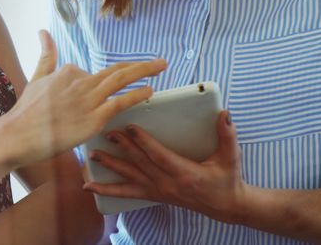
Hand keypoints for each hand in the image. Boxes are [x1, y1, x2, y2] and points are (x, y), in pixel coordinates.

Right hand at [0, 30, 167, 167]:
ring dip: (144, 72)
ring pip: (121, 81)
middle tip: (161, 62)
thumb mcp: (36, 78)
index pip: (93, 74)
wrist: (17, 135)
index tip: (110, 91)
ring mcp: (87, 100)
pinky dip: (136, 95)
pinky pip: (120, 103)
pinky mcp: (93, 119)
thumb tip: (43, 31)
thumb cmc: (25, 111)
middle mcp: (80, 81)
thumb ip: (46, 55)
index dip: (102, 84)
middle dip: (141, 65)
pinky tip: (149, 90)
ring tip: (162, 67)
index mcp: (68, 72)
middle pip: (117, 70)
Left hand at [83, 110, 249, 224]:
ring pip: (130, 178)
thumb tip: (224, 114)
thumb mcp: (231, 157)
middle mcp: (168, 184)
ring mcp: (159, 191)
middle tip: (106, 132)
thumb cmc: (227, 179)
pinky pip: (127, 193)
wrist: (226, 206)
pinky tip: (90, 187)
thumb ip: (227, 135)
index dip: (144, 142)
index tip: (130, 127)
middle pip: (140, 164)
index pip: (159, 156)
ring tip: (92, 156)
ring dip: (110, 166)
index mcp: (185, 173)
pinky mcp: (154, 195)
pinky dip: (107, 191)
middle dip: (122, 147)